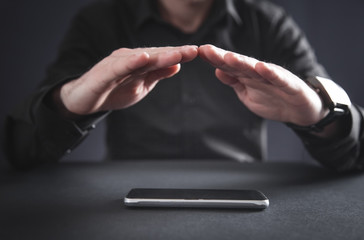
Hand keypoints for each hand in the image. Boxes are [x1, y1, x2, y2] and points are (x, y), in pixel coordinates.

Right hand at [54, 46, 197, 115]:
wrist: (83, 101)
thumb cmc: (112, 91)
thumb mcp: (141, 85)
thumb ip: (157, 74)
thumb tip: (177, 65)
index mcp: (139, 62)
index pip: (162, 57)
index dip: (179, 54)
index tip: (198, 52)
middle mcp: (129, 59)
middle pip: (155, 55)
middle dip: (175, 52)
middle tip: (194, 50)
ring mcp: (116, 64)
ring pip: (141, 58)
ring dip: (160, 55)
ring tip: (178, 53)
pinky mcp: (103, 73)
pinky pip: (119, 67)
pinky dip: (131, 62)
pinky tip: (144, 58)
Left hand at [199, 44, 327, 125]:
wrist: (301, 111)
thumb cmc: (273, 101)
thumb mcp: (247, 94)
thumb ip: (234, 82)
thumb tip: (217, 70)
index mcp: (248, 76)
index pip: (228, 66)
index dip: (214, 59)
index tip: (199, 52)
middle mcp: (259, 73)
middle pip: (239, 64)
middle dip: (222, 57)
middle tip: (206, 50)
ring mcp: (274, 77)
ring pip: (256, 68)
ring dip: (242, 62)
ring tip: (228, 57)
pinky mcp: (289, 84)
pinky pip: (279, 78)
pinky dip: (271, 73)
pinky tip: (261, 67)